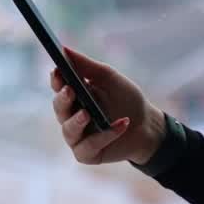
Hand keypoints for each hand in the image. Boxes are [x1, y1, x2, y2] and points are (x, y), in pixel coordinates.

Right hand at [49, 45, 164, 165]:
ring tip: (87, 113)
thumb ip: (87, 66)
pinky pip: (87, 147)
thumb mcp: (109, 78)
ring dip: (77, 122)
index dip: (56, 80)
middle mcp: (72, 116)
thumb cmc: (127, 99)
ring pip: (68, 131)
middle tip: (70, 90)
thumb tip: (65, 49)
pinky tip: (121, 125)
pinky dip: (104, 136)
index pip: (59, 87)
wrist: (147, 125)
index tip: (57, 72)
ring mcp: (78, 137)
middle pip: (59, 108)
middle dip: (62, 100)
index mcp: (75, 96)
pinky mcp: (87, 154)